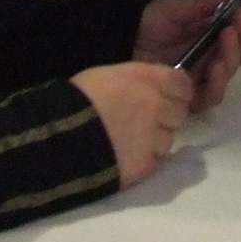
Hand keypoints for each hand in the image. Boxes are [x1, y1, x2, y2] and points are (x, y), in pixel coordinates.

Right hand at [70, 60, 194, 186]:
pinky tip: (121, 157)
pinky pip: (152, 162)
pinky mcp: (144, 165)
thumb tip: (155, 89)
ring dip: (153, 141)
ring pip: (167, 140)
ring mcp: (152, 138)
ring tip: (126, 141)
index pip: (183, 86)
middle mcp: (156, 106)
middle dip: (165, 118)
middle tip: (142, 122)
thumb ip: (139, 81)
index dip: (176, 93)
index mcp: (147, 79)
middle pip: (179, 114)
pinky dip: (141, 161)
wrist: (56, 137)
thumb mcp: (110, 75)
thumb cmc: (77, 99)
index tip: (166, 99)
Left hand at [132, 0, 240, 110]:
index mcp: (218, 33)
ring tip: (227, 34)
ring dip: (235, 52)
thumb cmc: (153, 24)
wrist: (124, 42)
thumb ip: (203, 2)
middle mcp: (218, 55)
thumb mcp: (177, 8)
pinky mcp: (192, 96)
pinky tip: (215, 65)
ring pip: (233, 70)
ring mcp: (206, 76)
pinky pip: (213, 95)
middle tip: (239, 17)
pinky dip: (218, 81)